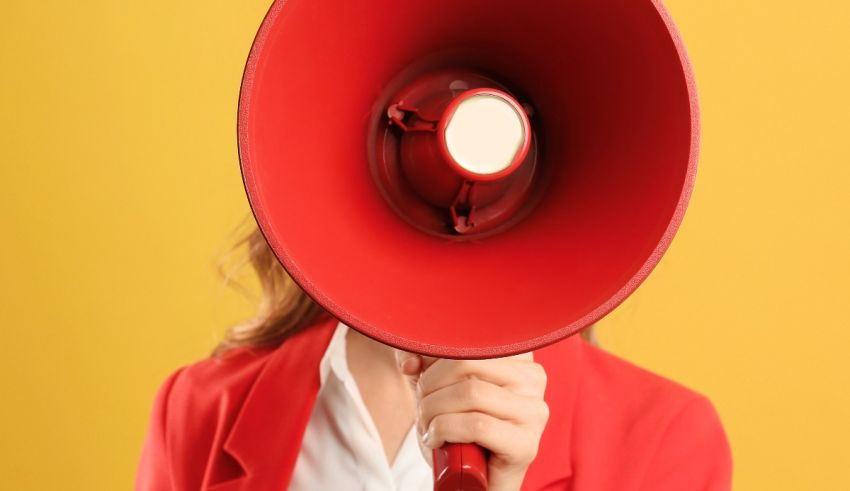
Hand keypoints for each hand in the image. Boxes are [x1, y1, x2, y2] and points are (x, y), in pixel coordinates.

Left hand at [395, 351, 548, 490]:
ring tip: (428, 426)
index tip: (421, 376)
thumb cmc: (457, 430)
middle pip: (467, 362)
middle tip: (422, 409)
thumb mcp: (436, 385)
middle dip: (430, 386)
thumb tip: (410, 360)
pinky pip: (477, 424)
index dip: (435, 355)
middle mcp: (533, 378)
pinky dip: (445, 430)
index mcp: (517, 356)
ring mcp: (534, 411)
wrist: (472, 481)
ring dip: (433, 411)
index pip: (470, 336)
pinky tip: (437, 440)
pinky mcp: (527, 445)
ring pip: (470, 392)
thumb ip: (422, 360)